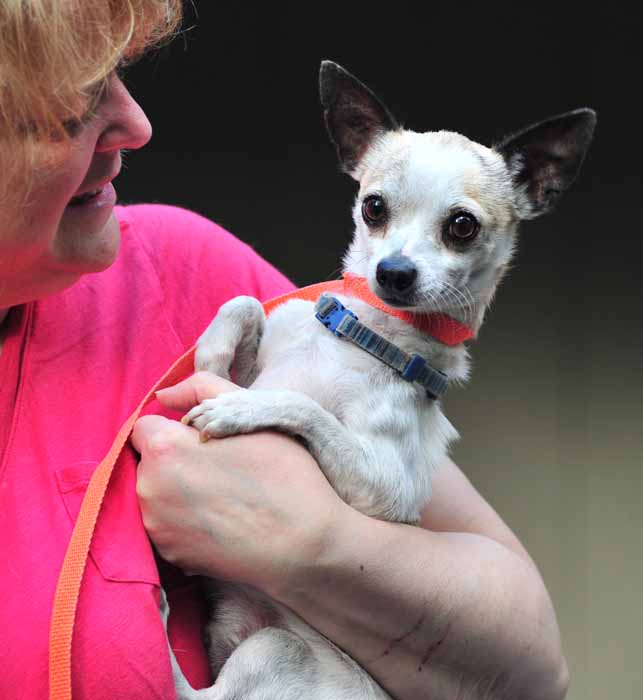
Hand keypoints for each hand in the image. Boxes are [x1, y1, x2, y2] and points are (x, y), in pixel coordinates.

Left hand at [131, 372, 348, 594]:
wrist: (303, 542)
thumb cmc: (282, 472)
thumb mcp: (249, 412)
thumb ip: (201, 388)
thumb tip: (164, 394)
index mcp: (164, 448)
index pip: (146, 426)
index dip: (176, 429)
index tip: (204, 440)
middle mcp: (149, 488)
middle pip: (149, 461)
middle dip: (174, 459)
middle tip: (218, 468)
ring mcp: (156, 526)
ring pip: (156, 493)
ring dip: (176, 490)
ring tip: (221, 496)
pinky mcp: (168, 554)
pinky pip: (166, 524)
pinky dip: (183, 520)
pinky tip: (218, 520)